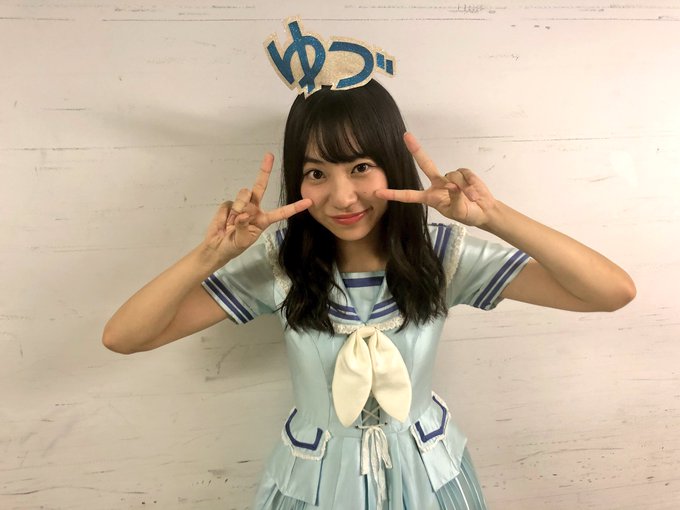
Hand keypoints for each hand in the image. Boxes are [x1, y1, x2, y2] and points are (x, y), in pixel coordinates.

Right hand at [204, 153, 311, 261]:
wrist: (217, 246)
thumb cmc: (234, 246)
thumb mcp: (242, 241)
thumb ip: (244, 227)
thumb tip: (243, 213)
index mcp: (263, 220)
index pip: (281, 212)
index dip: (295, 207)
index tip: (308, 202)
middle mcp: (254, 208)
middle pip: (260, 186)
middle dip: (265, 171)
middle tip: (269, 156)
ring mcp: (241, 205)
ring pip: (244, 194)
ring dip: (239, 205)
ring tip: (233, 221)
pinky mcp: (229, 204)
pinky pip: (229, 204)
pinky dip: (227, 214)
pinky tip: (225, 222)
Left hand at [374, 133, 497, 226]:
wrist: (484, 211)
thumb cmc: (467, 214)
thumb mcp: (458, 212)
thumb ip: (454, 199)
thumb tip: (452, 186)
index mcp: (430, 198)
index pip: (409, 195)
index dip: (394, 194)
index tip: (378, 192)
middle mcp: (437, 185)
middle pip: (425, 164)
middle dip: (416, 150)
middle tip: (407, 136)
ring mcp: (450, 178)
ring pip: (452, 176)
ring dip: (463, 188)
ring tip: (471, 198)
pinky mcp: (463, 173)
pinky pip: (464, 174)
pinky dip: (470, 183)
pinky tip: (474, 192)